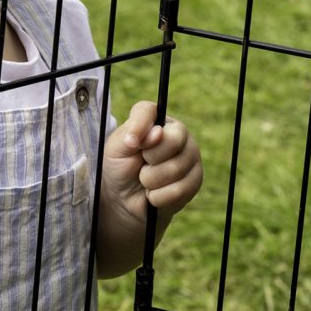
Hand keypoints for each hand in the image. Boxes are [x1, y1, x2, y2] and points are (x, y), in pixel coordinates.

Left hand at [103, 101, 202, 222]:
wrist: (124, 199)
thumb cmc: (120, 167)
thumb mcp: (115, 149)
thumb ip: (130, 134)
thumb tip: (157, 133)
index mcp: (156, 119)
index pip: (149, 112)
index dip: (139, 128)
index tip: (130, 144)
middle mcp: (179, 133)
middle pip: (173, 141)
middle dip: (149, 160)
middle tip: (142, 164)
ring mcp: (191, 156)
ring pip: (175, 169)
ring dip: (151, 181)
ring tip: (147, 180)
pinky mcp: (195, 180)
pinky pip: (178, 190)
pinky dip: (158, 197)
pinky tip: (155, 193)